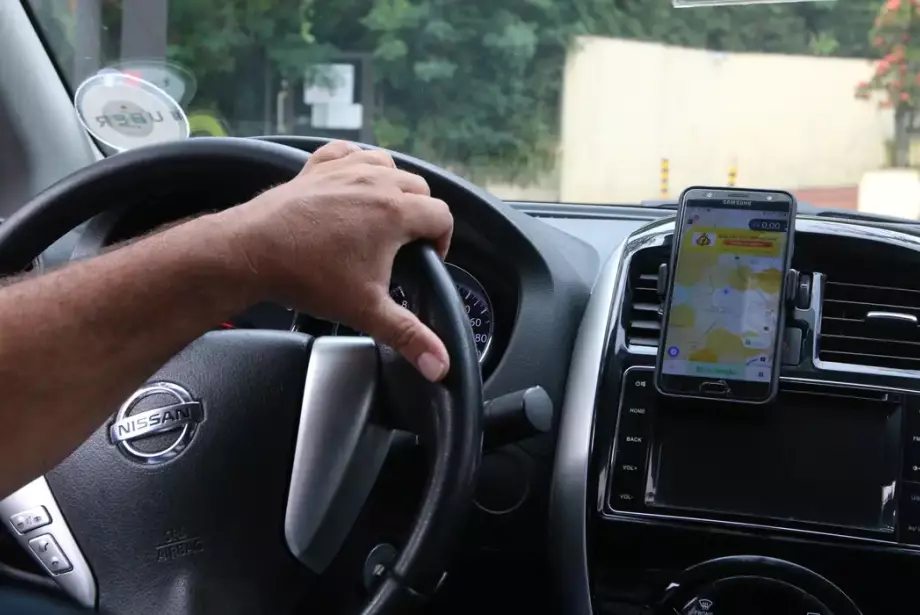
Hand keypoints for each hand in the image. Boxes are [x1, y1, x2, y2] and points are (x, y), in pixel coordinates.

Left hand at [219, 141, 452, 381]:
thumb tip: (440, 365)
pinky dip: (358, 161)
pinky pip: (349, 151)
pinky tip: (354, 179)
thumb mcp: (366, 311)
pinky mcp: (317, 167)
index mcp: (395, 212)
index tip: (429, 258)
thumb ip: (409, 336)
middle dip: (421, 213)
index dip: (443, 239)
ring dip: (394, 185)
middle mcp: (375, 181)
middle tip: (407, 244)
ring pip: (388, 164)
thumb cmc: (308, 277)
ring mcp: (345, 169)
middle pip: (420, 187)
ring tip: (385, 214)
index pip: (442, 215)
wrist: (252, 251)